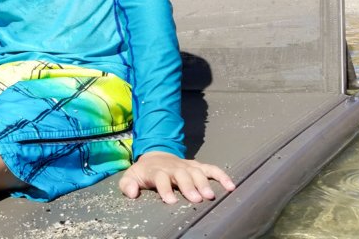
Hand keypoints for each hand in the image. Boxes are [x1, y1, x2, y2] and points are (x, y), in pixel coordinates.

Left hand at [118, 151, 234, 204]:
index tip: (171, 201)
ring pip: (197, 172)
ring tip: (210, 196)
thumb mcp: (131, 176)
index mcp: (157, 170)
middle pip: (182, 174)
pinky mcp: (198, 166)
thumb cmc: (145, 172)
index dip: (165, 188)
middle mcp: (174, 167)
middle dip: (189, 186)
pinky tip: (231, 186)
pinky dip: (222, 175)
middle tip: (196, 199)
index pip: (161, 177)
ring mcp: (187, 166)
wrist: (156, 156)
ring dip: (204, 182)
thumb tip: (132, 193)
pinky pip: (212, 169)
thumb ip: (128, 184)